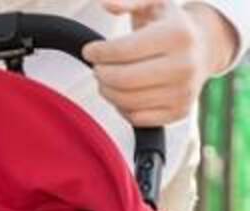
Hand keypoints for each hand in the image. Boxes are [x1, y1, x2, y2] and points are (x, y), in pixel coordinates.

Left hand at [83, 0, 238, 125]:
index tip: (89, 50)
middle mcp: (185, 65)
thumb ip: (127, 1)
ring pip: (126, 101)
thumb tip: (106, 3)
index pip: (122, 51)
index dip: (97, 52)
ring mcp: (184, 91)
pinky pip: (135, 118)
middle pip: (121, 80)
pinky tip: (125, 92)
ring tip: (108, 78)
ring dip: (107, 90)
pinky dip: (121, 107)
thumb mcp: (151, 4)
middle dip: (100, 73)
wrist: (203, 47)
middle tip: (98, 67)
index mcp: (177, 34)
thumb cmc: (168, 24)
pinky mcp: (179, 111)